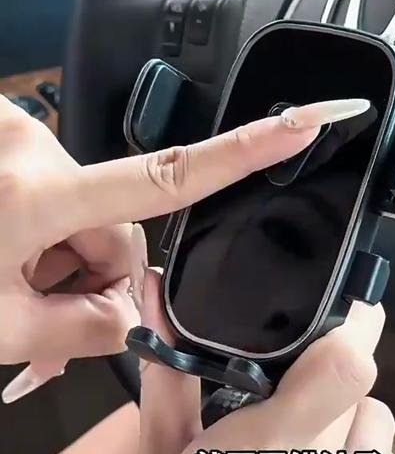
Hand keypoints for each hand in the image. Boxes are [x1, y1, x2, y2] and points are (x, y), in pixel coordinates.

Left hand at [0, 95, 323, 396]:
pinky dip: (34, 234)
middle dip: (90, 274)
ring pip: (80, 211)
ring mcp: (14, 138)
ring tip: (11, 291)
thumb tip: (134, 316)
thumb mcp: (2, 332)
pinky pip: (50, 191)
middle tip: (43, 318)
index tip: (304, 122)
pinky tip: (2, 263)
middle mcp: (29, 150)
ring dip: (58, 257)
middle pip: (113, 223)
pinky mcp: (5, 138)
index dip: (247, 152)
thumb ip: (86, 330)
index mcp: (33, 195)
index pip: (167, 177)